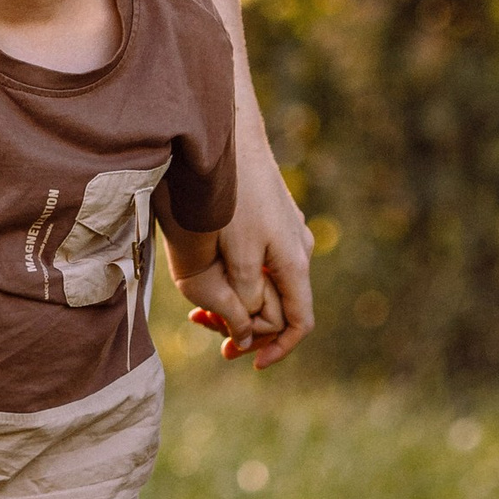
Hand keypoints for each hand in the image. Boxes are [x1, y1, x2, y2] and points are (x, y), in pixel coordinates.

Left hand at [179, 139, 312, 367]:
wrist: (231, 135)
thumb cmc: (233, 196)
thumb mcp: (238, 256)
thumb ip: (246, 297)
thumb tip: (248, 331)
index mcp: (294, 264)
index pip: (299, 323)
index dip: (278, 349)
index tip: (251, 363)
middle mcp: (297, 250)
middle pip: (279, 305)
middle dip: (248, 326)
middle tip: (208, 330)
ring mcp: (286, 231)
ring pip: (265, 282)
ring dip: (237, 302)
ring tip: (199, 309)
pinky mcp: (270, 218)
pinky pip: (258, 260)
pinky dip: (237, 277)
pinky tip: (207, 273)